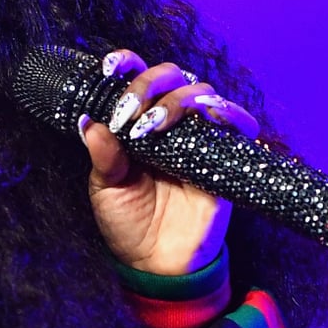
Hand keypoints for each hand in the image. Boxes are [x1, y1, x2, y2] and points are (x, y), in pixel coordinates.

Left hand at [81, 49, 261, 275]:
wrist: (158, 263)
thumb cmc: (129, 223)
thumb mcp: (106, 190)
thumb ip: (103, 156)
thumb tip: (90, 122)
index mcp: (136, 123)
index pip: (136, 79)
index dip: (126, 65)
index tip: (109, 68)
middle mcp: (169, 123)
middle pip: (170, 77)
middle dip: (149, 85)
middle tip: (130, 115)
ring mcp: (199, 137)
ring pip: (201, 93)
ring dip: (178, 101)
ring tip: (154, 128)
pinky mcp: (226, 156)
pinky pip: (238, 124)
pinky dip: (229, 113)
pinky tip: (212, 117)